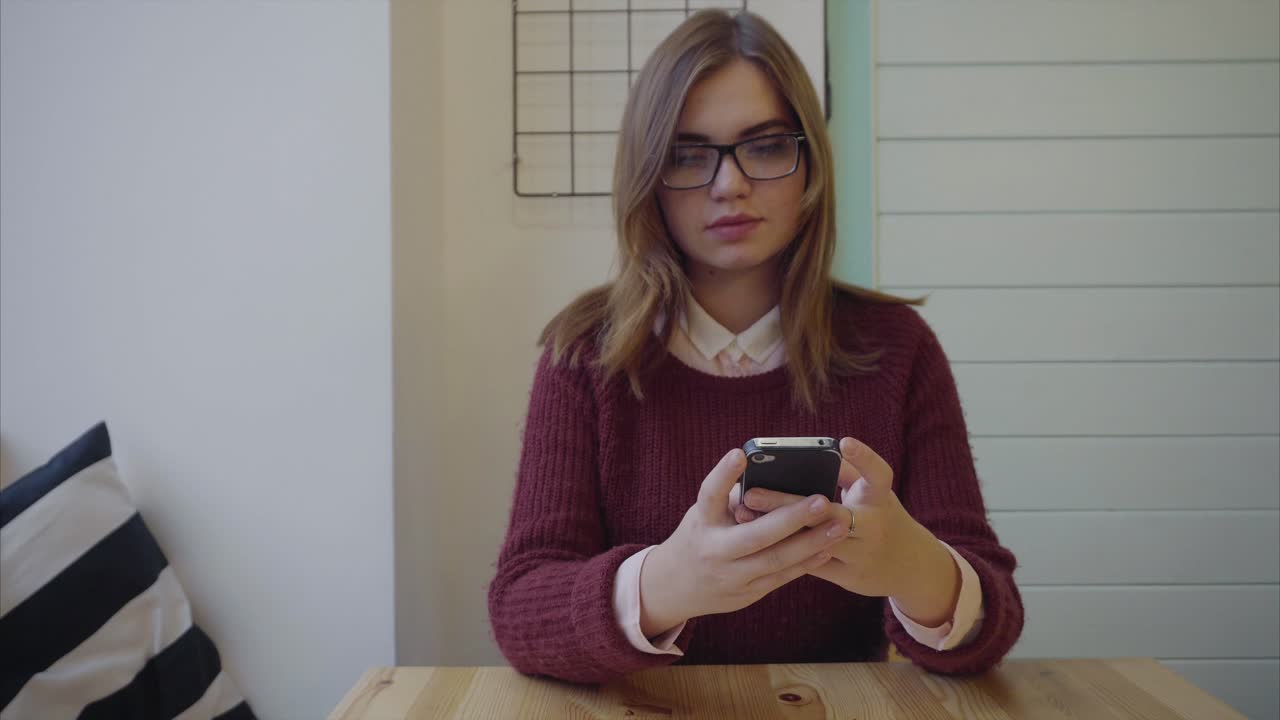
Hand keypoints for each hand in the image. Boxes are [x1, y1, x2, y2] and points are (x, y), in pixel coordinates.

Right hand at [639, 449, 849, 636]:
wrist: (676, 586)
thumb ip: (734, 497)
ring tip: (838, 525)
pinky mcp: (747, 593)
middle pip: (755, 535)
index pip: (710, 495)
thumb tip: (775, 474)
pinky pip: (781, 577)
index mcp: (701, 521)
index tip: (740, 453)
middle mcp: (714, 550)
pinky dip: (806, 562)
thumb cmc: (700, 535)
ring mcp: (731, 576)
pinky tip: (827, 547)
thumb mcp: (704, 513)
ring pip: (775, 560)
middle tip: (822, 501)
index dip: (724, 475)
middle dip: (791, 519)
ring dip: (810, 543)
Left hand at [734, 437, 960, 626]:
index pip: (878, 474)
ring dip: (777, 530)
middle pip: (830, 512)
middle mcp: (875, 527)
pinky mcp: (849, 576)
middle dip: (787, 503)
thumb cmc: (879, 515)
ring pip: (814, 542)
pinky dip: (783, 550)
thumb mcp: (872, 493)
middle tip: (750, 493)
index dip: (864, 458)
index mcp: (881, 499)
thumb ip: (843, 472)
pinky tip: (754, 541)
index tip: (843, 442)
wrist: (908, 565)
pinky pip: (811, 564)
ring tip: (744, 517)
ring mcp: (863, 554)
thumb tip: (801, 456)